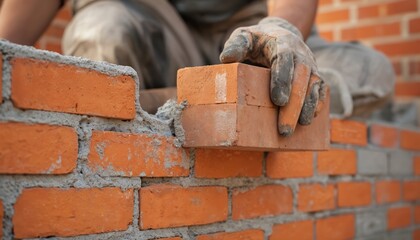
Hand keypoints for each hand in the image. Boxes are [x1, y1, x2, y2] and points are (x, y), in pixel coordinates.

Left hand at [220, 17, 325, 135]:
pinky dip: (316, 104)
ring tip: (299, 127)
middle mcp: (300, 54)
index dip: (282, 80)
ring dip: (307, 107)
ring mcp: (310, 65)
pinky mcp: (314, 75)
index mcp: (282, 43)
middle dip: (295, 104)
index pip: (284, 60)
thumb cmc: (257, 41)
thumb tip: (226, 58)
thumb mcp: (244, 37)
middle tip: (284, 128)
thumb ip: (236, 45)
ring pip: (313, 85)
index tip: (278, 101)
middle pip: (302, 77)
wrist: (279, 34)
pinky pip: (319, 90)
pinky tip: (308, 120)